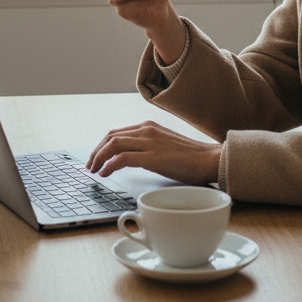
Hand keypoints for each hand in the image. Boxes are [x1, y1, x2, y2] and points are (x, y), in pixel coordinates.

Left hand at [86, 120, 222, 185]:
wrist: (211, 159)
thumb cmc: (192, 157)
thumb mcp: (166, 145)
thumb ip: (150, 147)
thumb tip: (135, 158)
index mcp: (149, 127)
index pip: (117, 132)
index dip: (102, 145)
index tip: (96, 158)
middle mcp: (147, 130)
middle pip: (111, 137)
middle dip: (96, 151)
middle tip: (90, 166)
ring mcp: (149, 142)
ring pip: (113, 144)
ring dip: (99, 158)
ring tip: (94, 171)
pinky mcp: (152, 157)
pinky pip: (122, 158)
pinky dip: (109, 165)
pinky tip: (105, 174)